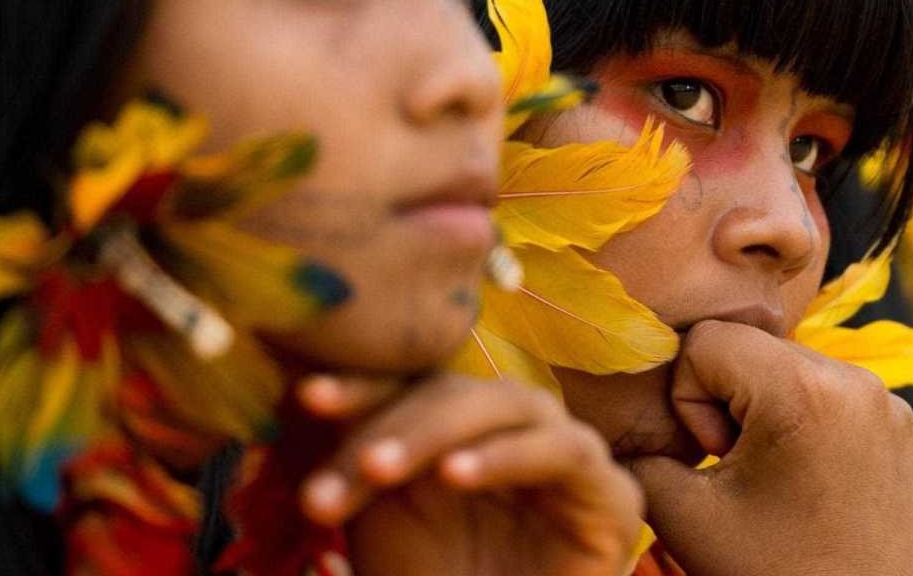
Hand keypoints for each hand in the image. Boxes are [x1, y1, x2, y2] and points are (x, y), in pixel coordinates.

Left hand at [297, 373, 644, 575]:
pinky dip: (507, 455)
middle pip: (449, 389)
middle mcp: (511, 429)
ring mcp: (564, 452)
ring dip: (436, 429)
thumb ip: (356, 466)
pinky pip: (562, 449)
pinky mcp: (610, 492)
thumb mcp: (380, 529)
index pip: (410, 383)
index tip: (306, 397)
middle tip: (341, 468)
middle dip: (387, 424)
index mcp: (457, 427)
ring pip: (503, 403)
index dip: (362, 385)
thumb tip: (302, 394)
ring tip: (378, 468)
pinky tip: (455, 475)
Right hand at [627, 321, 912, 575]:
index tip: (716, 461)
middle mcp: (860, 384)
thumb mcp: (682, 514)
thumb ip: (642, 450)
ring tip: (780, 481)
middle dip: (733, 404)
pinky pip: (844, 401)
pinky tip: (816, 484)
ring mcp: (895, 409)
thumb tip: (629, 413)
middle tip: (743, 473)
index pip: (708, 341)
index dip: (690, 400)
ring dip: (774, 413)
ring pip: (799, 372)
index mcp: (805, 390)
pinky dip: (819, 430)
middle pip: (757, 350)